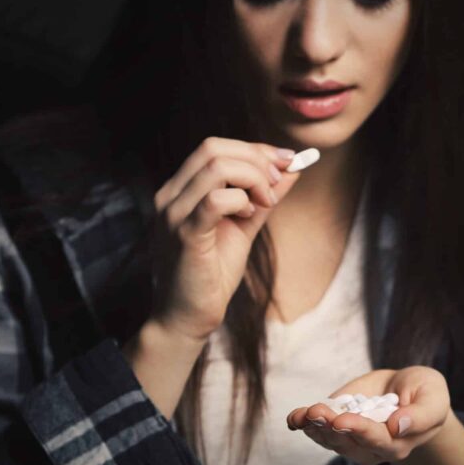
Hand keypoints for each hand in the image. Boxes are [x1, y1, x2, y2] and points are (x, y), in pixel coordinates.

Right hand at [147, 137, 302, 342]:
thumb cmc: (212, 274)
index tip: (288, 160)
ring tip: (266, 203)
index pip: (215, 147)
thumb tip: (292, 169)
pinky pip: (214, 200)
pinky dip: (241, 200)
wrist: (189, 317)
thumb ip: (264, 197)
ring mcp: (174, 213)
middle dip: (256, 159)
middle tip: (277, 184)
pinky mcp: (185, 234)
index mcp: (181, 190)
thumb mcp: (244, 226)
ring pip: (216, 166)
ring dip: (253, 179)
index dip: (255, 149)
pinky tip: (249, 216)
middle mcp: (171, 195)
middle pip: (213, 148)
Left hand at [286, 367, 451, 464]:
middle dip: (330, 428)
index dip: (359, 430)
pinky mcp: (336, 425)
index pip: (376, 441)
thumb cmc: (426, 394)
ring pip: (329, 438)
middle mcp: (371, 448)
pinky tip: (294, 417)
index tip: (343, 419)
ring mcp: (350, 438)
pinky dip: (303, 423)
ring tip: (304, 413)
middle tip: (317, 413)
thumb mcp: (433, 400)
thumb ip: (420, 416)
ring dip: (314, 426)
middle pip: (347, 443)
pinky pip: (317, 429)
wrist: (409, 389)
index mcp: (397, 444)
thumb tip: (398, 426)